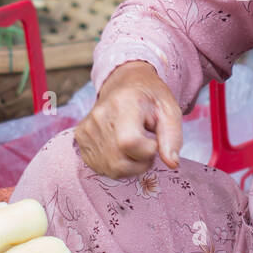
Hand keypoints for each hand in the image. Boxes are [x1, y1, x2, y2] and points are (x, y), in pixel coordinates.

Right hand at [74, 61, 182, 178]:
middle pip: (120, 162)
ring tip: (136, 147)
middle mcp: (99, 115)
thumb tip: (172, 163)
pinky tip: (122, 149)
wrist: (124, 83)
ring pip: (111, 168)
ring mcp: (87, 128)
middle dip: (141, 162)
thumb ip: (172, 137)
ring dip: (130, 166)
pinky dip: (117, 165)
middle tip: (148, 145)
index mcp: (123, 103)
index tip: (154, 140)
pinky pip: (100, 167)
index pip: (129, 142)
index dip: (148, 151)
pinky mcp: (80, 138)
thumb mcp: (170, 110)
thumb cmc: (150, 98)